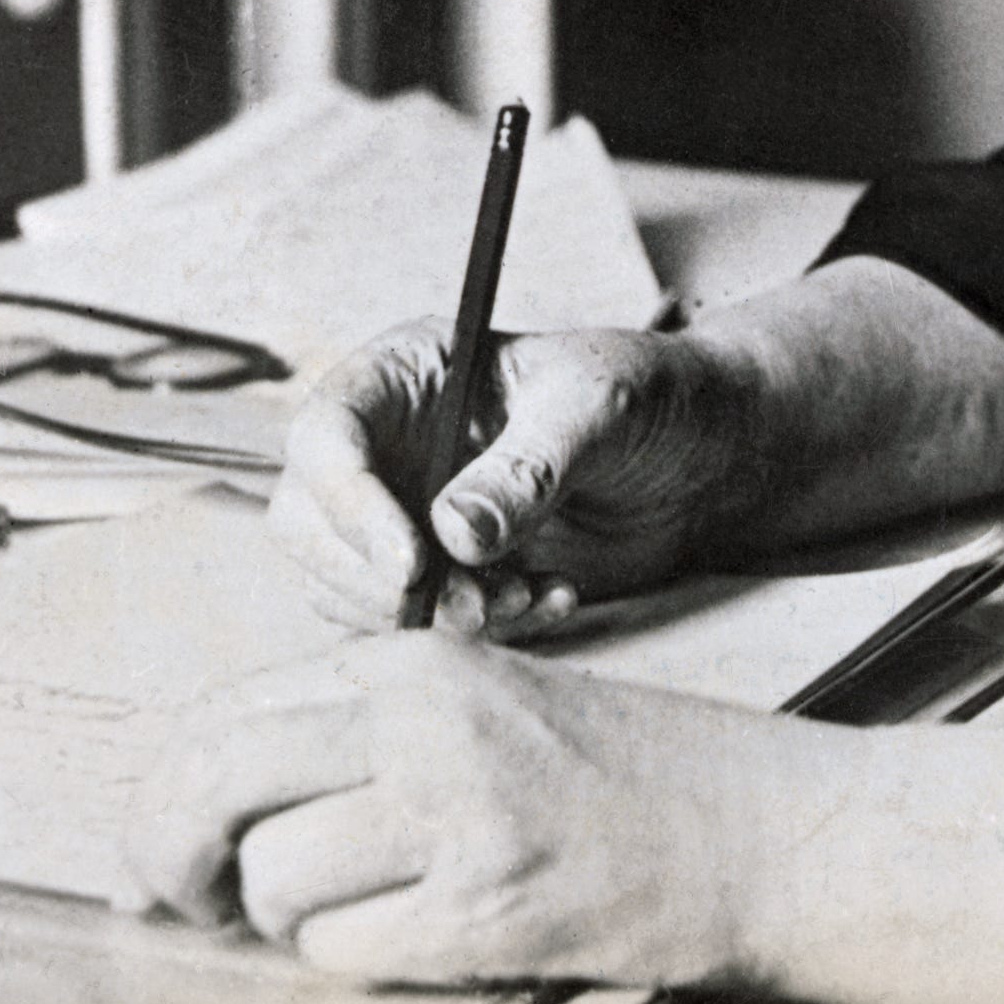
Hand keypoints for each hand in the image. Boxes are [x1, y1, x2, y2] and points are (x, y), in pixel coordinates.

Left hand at [122, 634, 793, 986]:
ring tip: (366, 908)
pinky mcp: (483, 905)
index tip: (148, 858)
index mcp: (414, 658)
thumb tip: (189, 824)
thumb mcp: (483, 707)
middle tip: (176, 902)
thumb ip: (353, 739)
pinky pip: (341, 950)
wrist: (764, 831)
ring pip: (270, 880)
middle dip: (166, 857)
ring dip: (290, 918)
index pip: (223, 717)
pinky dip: (357, 959)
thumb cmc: (624, 775)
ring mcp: (452, 812)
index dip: (159, 798)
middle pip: (208, 784)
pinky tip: (422, 933)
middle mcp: (420, 719)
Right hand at [269, 318, 760, 633]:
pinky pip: (414, 624)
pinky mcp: (438, 575)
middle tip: (469, 602)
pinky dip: (477, 630)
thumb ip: (528, 467)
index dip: (348, 503)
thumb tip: (453, 537)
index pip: (325, 434)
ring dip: (431, 613)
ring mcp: (404, 514)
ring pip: (350, 587)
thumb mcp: (598, 409)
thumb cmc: (647, 398)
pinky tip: (551, 597)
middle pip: (306, 523)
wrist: (698, 457)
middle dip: (376, 579)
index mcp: (408, 374)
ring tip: (525, 593)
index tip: (413, 564)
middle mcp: (388, 444)